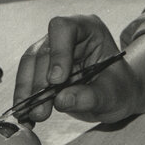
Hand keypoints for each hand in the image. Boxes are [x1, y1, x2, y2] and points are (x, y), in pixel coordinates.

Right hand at [14, 15, 141, 123]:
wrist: (117, 96)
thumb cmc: (120, 89)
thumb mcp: (113, 95)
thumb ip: (91, 96)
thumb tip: (60, 100)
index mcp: (89, 28)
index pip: (64, 28)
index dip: (57, 52)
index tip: (57, 81)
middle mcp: (67, 35)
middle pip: (43, 50)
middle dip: (40, 83)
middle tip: (41, 112)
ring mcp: (52, 49)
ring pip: (30, 64)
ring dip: (27, 91)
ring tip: (32, 116)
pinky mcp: (42, 67)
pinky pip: (27, 78)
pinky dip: (25, 97)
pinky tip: (26, 116)